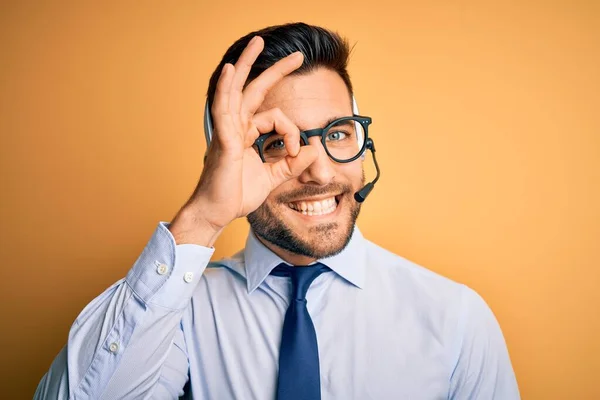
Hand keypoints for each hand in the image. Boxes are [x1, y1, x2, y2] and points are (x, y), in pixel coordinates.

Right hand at [170, 37, 317, 245]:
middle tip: (296, 54)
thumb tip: (313, 149)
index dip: (293, 132)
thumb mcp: (272, 177)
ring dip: (248, 65)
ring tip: (257, 42)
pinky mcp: (223, 141)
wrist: (216, 213)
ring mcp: (227, 131)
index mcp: (246, 134)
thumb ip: (291, 164)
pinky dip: (225, 89)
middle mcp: (236, 127)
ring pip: (236, 90)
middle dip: (274, 70)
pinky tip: (231, 70)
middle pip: (254, 89)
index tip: (297, 153)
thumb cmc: (236, 195)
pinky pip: (223, 110)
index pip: (276, 118)